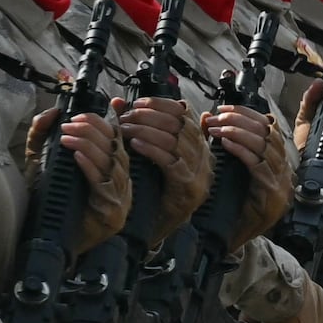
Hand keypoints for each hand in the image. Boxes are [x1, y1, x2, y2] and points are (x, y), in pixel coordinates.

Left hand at [52, 112, 134, 230]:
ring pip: (113, 164)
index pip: (116, 139)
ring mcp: (119, 198)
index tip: (81, 115)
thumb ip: (42, 137)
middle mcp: (120, 181)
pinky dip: (91, 167)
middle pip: (117, 148)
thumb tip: (49, 113)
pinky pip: (104, 185)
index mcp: (111, 168)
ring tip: (68, 137)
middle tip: (71, 124)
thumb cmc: (52, 204)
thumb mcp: (43, 163)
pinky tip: (77, 157)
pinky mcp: (112, 213)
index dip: (102, 123)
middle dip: (94, 131)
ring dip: (90, 146)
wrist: (53, 242)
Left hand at [114, 93, 212, 222]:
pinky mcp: (187, 186)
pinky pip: (171, 162)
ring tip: (126, 129)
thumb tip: (117, 102)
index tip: (139, 102)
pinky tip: (135, 145)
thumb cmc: (158, 184)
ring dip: (147, 131)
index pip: (185, 112)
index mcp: (199, 142)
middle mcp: (204, 154)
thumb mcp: (152, 150)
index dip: (161, 104)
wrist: (167, 221)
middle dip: (151, 116)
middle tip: (127, 116)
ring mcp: (199, 171)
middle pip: (180, 124)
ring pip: (176, 140)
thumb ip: (136, 126)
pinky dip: (152, 149)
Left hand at [201, 102, 295, 230]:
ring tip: (218, 128)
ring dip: (240, 133)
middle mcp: (283, 169)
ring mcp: (280, 182)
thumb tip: (207, 118)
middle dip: (241, 120)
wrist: (233, 238)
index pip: (269, 126)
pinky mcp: (272, 194)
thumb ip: (222, 143)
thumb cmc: (231, 205)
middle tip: (218, 117)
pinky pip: (259, 165)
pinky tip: (226, 144)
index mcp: (276, 160)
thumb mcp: (229, 168)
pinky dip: (242, 150)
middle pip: (269, 133)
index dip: (247, 113)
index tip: (225, 108)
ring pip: (267, 147)